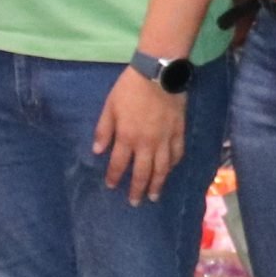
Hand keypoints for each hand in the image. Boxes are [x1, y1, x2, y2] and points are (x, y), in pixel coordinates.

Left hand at [94, 67, 187, 203]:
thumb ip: (103, 130)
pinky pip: (177, 154)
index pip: (119, 164)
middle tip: (135, 203)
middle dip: (138, 190)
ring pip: (162, 168)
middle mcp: (147, 144)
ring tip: (154, 196)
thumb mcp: (110, 107)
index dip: (115, 177)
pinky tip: (170, 170)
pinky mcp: (179, 132)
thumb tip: (97, 151)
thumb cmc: (130, 89)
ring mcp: (165, 139)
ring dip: (158, 184)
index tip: (112, 186)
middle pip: (142, 173)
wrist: (159, 73)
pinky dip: (173, 165)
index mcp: (127, 137)